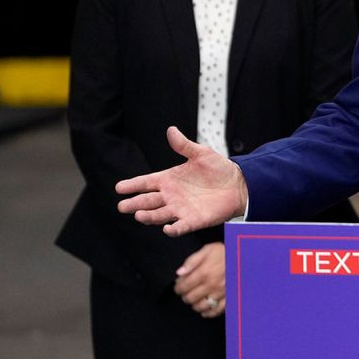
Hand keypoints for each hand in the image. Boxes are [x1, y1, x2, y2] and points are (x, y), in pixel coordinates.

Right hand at [116, 126, 246, 236]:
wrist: (239, 183)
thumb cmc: (219, 169)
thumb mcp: (201, 153)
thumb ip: (184, 145)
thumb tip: (171, 129)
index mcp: (169, 179)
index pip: (146, 182)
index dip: (132, 185)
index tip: (119, 188)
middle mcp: (171, 196)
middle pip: (148, 201)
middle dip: (135, 204)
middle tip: (122, 206)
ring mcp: (181, 209)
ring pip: (159, 215)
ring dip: (149, 216)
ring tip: (139, 215)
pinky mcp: (194, 220)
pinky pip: (181, 226)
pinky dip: (173, 229)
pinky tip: (167, 229)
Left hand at [174, 242, 225, 318]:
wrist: (243, 257)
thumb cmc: (225, 253)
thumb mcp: (207, 250)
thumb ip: (192, 261)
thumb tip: (179, 273)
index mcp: (204, 273)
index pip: (183, 286)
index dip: (177, 288)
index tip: (178, 287)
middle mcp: (211, 285)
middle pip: (190, 298)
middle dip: (185, 296)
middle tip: (185, 293)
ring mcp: (220, 293)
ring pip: (201, 306)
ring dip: (194, 305)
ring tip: (194, 300)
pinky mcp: (228, 298)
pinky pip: (216, 310)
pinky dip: (208, 313)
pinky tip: (204, 311)